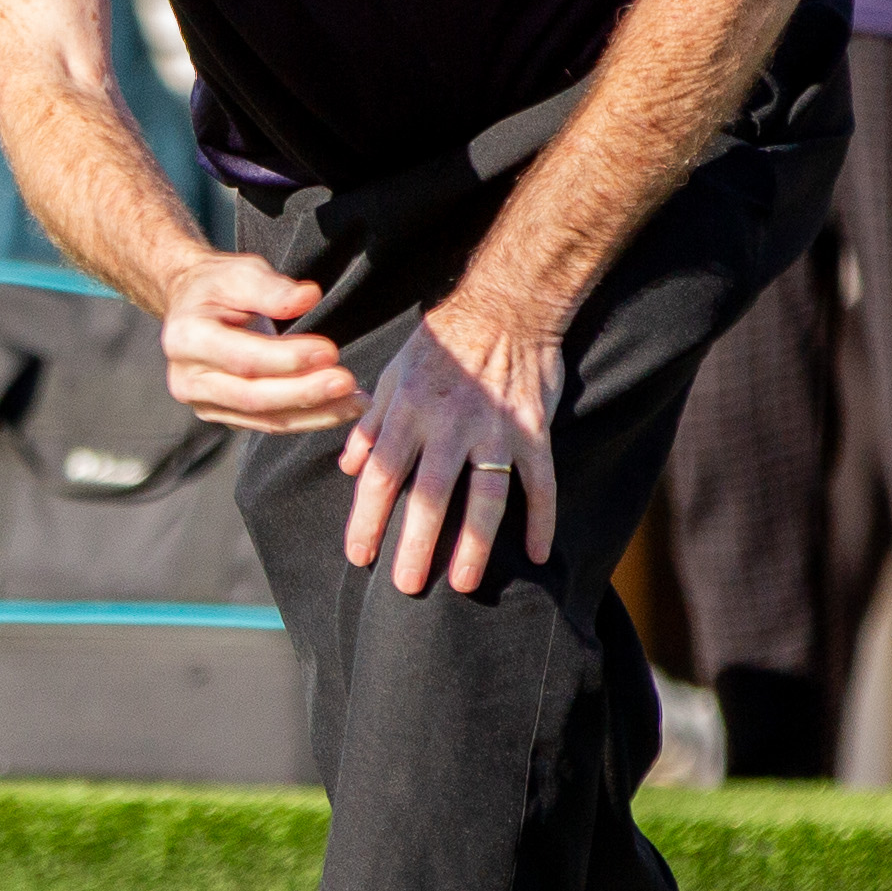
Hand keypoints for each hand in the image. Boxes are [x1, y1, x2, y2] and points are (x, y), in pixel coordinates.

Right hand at [156, 245, 361, 435]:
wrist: (190, 306)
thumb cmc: (218, 285)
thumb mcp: (241, 272)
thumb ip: (272, 288)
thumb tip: (309, 296)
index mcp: (186, 339)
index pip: (244, 359)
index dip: (289, 359)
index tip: (330, 352)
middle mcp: (187, 380)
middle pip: (254, 397)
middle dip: (306, 393)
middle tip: (348, 383)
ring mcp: (203, 404)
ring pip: (266, 418)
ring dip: (316, 413)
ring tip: (357, 402)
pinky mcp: (224, 416)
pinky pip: (270, 423)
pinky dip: (308, 418)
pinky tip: (340, 407)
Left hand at [339, 292, 562, 597]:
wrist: (504, 304)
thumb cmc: (440, 343)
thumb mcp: (392, 375)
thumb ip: (369, 423)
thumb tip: (348, 466)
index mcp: (409, 414)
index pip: (381, 475)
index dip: (367, 519)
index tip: (359, 556)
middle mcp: (450, 426)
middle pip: (430, 495)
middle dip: (417, 544)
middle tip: (406, 586)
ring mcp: (496, 430)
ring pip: (487, 496)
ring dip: (476, 543)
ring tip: (463, 583)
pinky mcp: (534, 431)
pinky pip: (540, 482)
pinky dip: (543, 519)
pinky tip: (539, 555)